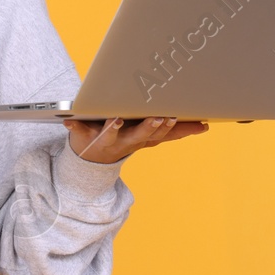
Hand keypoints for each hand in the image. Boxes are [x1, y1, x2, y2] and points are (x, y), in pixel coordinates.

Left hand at [63, 116, 208, 163]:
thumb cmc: (125, 136)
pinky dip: (73, 125)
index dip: (172, 128)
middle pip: (140, 136)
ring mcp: (104, 140)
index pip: (161, 134)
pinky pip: (77, 129)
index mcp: (142, 138)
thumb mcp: (150, 134)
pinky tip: (68, 120)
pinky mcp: (83, 135)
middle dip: (150, 127)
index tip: (182, 117)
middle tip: (160, 116)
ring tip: (115, 119)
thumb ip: (175, 129)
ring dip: (113, 128)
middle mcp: (125, 141)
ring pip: (110, 135)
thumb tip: (206, 124)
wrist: (91, 157)